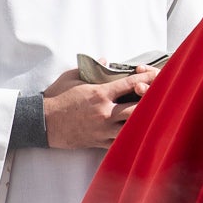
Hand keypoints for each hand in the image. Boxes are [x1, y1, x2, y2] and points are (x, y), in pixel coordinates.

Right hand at [42, 66, 156, 149]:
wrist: (41, 122)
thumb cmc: (56, 98)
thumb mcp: (71, 77)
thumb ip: (92, 68)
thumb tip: (106, 60)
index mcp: (100, 94)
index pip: (130, 84)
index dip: (147, 78)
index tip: (157, 74)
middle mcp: (105, 112)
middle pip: (138, 107)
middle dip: (151, 101)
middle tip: (161, 97)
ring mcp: (103, 129)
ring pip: (133, 127)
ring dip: (144, 120)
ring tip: (154, 115)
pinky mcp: (99, 141)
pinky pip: (121, 141)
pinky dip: (131, 136)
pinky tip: (138, 132)